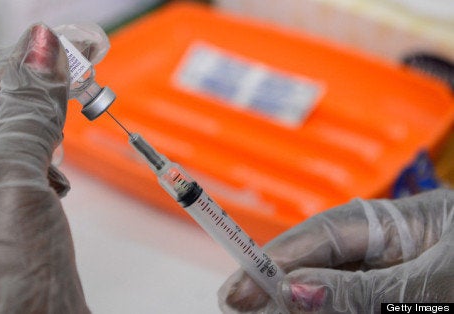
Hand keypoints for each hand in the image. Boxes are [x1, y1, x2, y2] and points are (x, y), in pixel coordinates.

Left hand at [0, 24, 107, 312]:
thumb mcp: (10, 169)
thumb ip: (28, 104)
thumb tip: (42, 47)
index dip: (1, 65)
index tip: (49, 46)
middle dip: (20, 92)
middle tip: (67, 68)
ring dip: (35, 125)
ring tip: (65, 113)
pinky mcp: (1, 232)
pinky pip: (18, 178)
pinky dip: (42, 162)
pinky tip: (58, 165)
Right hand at [219, 188, 453, 312]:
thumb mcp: (428, 286)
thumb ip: (362, 289)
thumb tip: (292, 290)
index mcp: (407, 220)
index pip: (325, 233)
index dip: (277, 258)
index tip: (240, 289)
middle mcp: (397, 244)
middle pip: (322, 261)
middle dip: (281, 284)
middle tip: (240, 307)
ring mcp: (399, 273)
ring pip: (335, 285)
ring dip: (298, 302)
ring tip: (261, 310)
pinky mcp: (400, 295)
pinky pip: (353, 300)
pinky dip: (329, 308)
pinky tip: (296, 311)